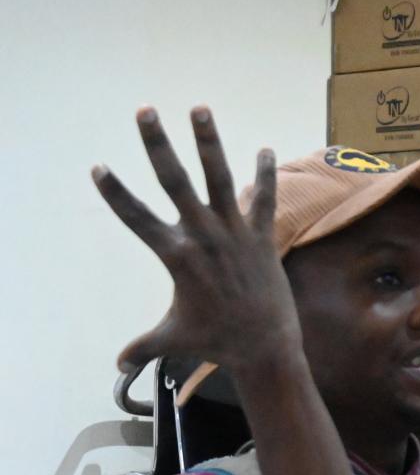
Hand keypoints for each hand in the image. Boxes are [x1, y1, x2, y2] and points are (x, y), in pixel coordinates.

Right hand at [94, 107, 301, 375]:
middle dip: (158, 145)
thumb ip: (144, 346)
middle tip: (145, 111)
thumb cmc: (215, 341)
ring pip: (219, 178)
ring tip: (199, 108)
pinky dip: (265, 175)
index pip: (137, 218)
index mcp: (176, 256)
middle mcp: (203, 237)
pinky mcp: (262, 237)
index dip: (116, 193)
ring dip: (208, 142)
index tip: (98, 167)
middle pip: (175, 182)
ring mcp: (234, 234)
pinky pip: (263, 199)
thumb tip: (119, 367)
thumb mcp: (173, 338)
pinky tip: (266, 149)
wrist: (264, 346)